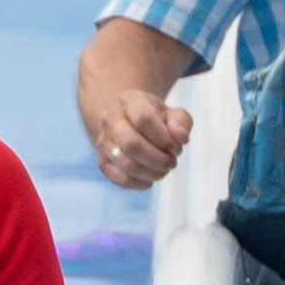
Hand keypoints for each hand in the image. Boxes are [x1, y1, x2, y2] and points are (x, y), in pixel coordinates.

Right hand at [78, 67, 191, 188]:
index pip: (144, 119)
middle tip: (172, 162)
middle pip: (131, 144)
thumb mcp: (171, 112)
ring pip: (126, 164)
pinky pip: (119, 179)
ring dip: (151, 173)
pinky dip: (139, 183)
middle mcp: (110, 119)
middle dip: (158, 159)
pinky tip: (150, 178)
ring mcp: (103, 142)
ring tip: (163, 170)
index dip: (164, 138)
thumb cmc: (154, 118)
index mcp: (129, 101)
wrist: (125, 120)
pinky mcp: (102, 161)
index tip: (175, 146)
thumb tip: (180, 138)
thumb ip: (181, 122)